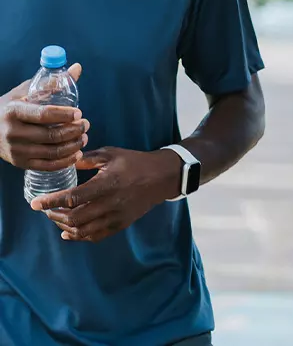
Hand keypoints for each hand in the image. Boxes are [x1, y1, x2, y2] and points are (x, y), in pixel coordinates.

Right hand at [0, 64, 88, 170]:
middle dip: (74, 131)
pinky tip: (76, 153)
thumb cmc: (10, 106)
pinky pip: (47, 166)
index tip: (79, 113)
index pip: (43, 114)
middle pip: (51, 135)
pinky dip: (65, 161)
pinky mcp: (21, 163)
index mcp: (14, 111)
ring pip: (52, 152)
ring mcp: (17, 150)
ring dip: (73, 146)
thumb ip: (52, 82)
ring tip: (84, 137)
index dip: (64, 115)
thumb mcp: (26, 91)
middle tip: (86, 124)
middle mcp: (14, 133)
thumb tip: (77, 68)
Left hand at [31, 146, 182, 241]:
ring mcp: (116, 217)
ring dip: (64, 227)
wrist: (160, 177)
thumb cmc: (134, 162)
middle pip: (74, 218)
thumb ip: (88, 159)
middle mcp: (110, 204)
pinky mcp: (120, 224)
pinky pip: (95, 236)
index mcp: (106, 184)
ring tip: (55, 219)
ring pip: (83, 230)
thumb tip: (67, 161)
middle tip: (45, 209)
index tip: (35, 204)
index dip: (51, 202)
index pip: (72, 198)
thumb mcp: (111, 154)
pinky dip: (79, 236)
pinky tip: (69, 232)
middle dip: (54, 216)